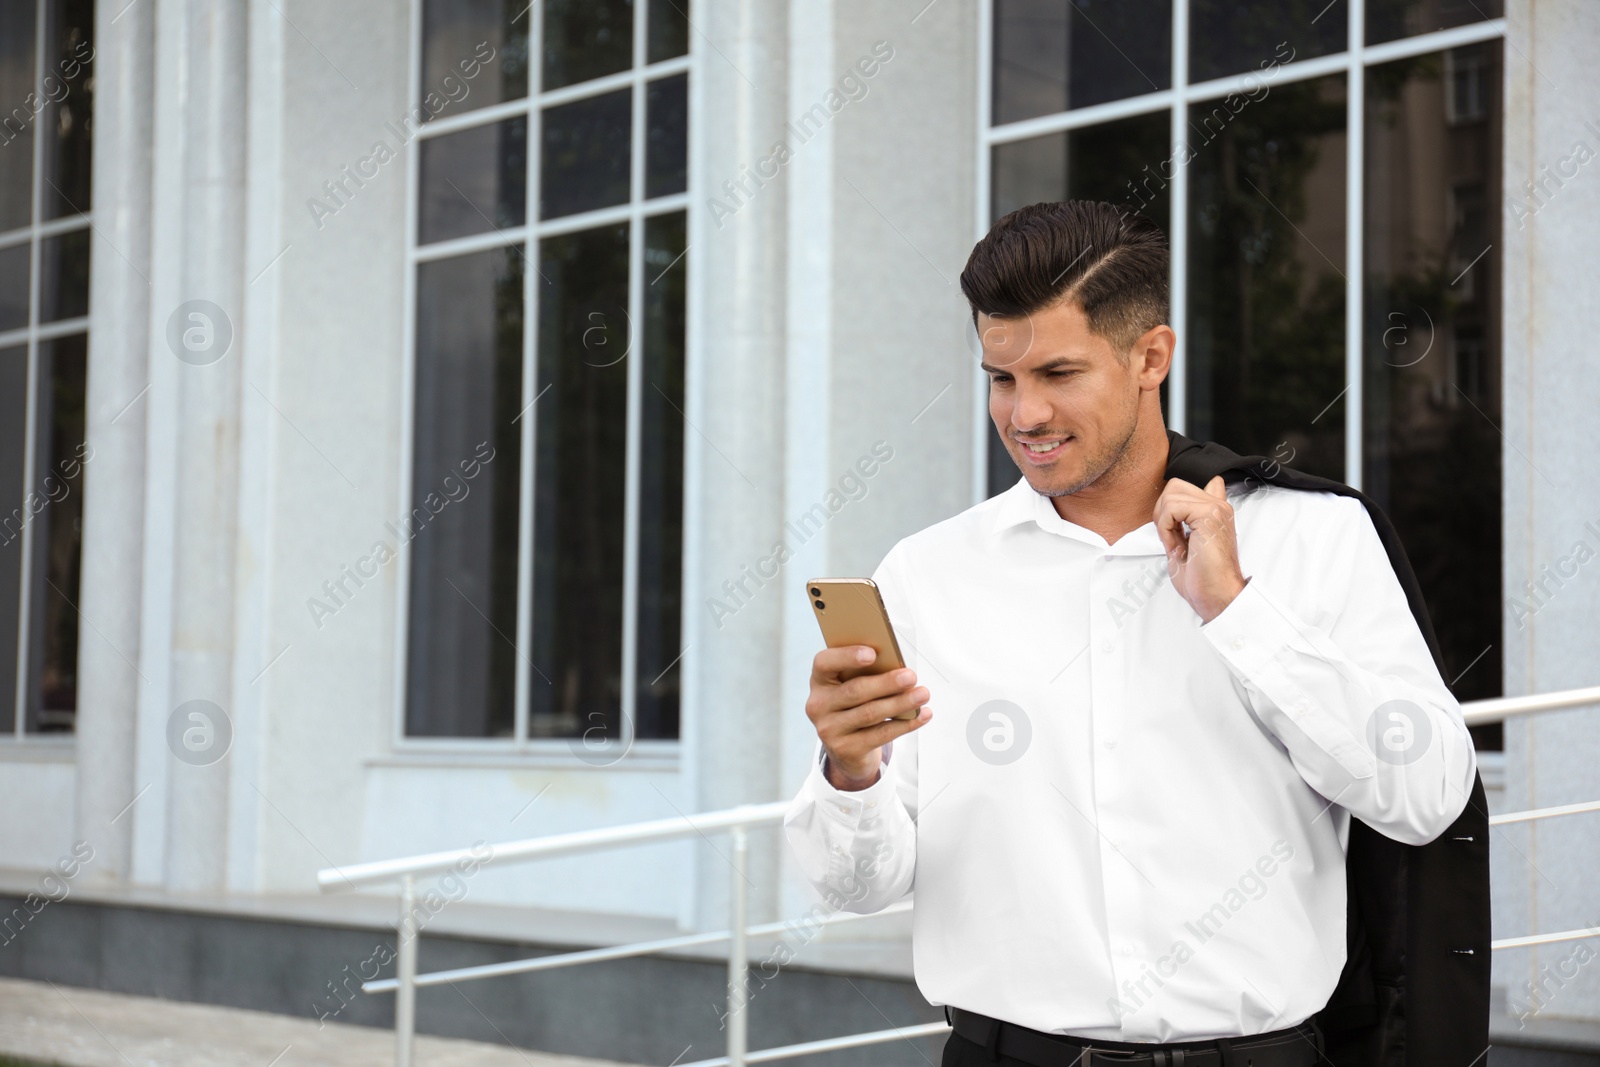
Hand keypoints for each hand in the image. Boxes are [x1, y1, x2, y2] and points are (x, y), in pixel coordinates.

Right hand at [806, 646, 930, 790]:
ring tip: (922, 694)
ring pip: (870, 713)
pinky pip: (880, 735)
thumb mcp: (852, 685)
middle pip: (854, 691)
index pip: (824, 663)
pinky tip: (922, 715)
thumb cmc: (856, 704)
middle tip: (911, 676)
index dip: (847, 656)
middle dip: (886, 683)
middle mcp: (819, 705)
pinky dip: (905, 724)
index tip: (872, 653)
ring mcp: (829, 730)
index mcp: (820, 680)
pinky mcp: (846, 749)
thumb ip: (867, 673)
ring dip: (900, 703)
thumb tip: (898, 668)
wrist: (847, 748)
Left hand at [1154, 475, 1247, 623]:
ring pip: (1170, 495)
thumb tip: (1169, 507)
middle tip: (1171, 538)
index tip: (1175, 533)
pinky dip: (1165, 529)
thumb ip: (1180, 523)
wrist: (1216, 596)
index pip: (1190, 485)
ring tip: (1176, 545)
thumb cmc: (1202, 578)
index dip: (1171, 506)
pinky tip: (1176, 547)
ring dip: (1164, 523)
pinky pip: (1170, 508)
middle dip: (1162, 512)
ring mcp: (1216, 508)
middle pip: (1174, 486)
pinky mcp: (1209, 514)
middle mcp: (1219, 506)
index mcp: (1215, 511)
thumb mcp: (1186, 544)